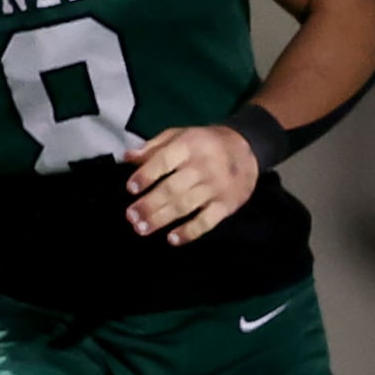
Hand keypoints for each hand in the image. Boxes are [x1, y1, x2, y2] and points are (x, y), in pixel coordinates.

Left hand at [125, 125, 258, 244]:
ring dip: (162, 219)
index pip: (164, 160)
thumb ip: (154, 146)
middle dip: (150, 204)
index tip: (130, 188)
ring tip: (142, 228)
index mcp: (190, 145)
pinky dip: (189, 232)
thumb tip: (127, 157)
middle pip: (173, 188)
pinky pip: (207, 221)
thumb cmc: (206, 143)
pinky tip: (173, 239)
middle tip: (131, 216)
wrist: (247, 150)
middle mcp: (203, 166)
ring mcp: (216, 187)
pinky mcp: (227, 205)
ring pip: (186, 206)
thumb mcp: (180, 135)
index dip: (146, 175)